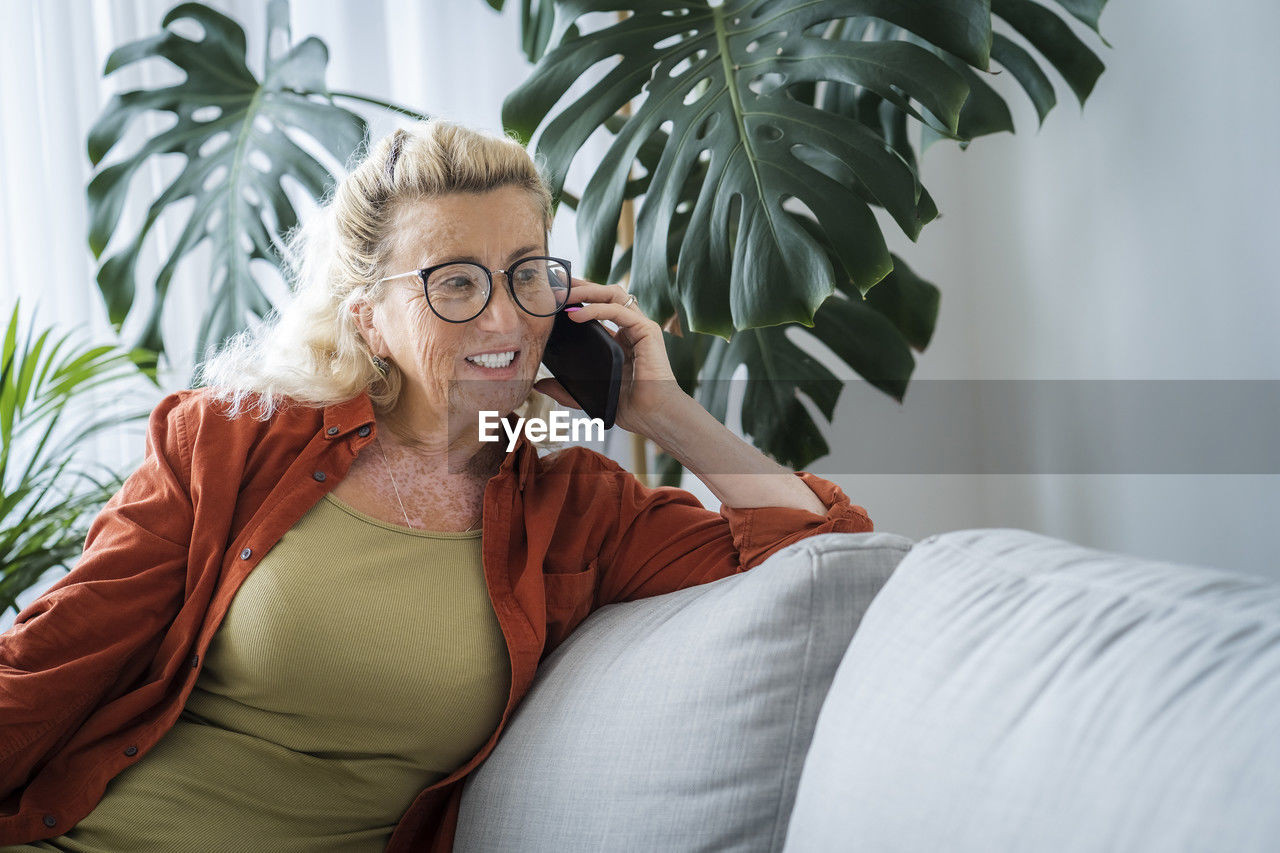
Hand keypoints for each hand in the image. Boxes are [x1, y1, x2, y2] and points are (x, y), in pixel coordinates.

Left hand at [534, 280, 686, 437]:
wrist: (652, 416)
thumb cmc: (628, 406)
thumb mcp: (588, 393)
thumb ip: (566, 389)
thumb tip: (539, 385)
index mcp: (621, 338)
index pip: (599, 306)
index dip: (579, 297)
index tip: (556, 295)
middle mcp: (632, 328)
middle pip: (606, 293)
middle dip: (581, 286)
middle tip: (556, 284)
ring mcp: (641, 327)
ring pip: (614, 294)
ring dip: (587, 291)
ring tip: (564, 296)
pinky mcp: (647, 331)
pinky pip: (618, 311)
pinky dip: (596, 310)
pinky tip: (576, 315)